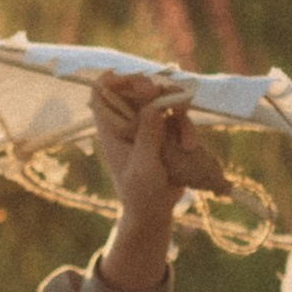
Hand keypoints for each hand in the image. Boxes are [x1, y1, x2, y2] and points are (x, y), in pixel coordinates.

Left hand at [90, 71, 223, 289]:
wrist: (155, 211)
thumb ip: (147, 138)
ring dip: (176, 107)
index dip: (114, 80)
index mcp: (111, 129)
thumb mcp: (143, 168)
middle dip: (150, 85)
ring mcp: (148, 124)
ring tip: (184, 127)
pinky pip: (178, 115)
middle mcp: (128, 122)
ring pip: (162, 97)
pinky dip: (186, 126)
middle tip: (157, 93)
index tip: (132, 82)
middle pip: (135, 86)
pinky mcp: (167, 130)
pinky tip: (189, 147)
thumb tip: (152, 107)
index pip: (102, 92)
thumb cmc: (140, 194)